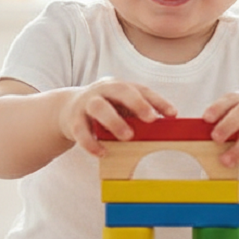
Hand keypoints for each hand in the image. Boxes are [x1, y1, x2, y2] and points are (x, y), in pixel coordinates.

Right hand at [59, 78, 176, 156]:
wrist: (66, 109)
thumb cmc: (103, 110)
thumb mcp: (120, 108)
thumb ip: (137, 116)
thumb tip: (164, 130)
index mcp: (118, 86)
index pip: (140, 90)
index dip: (157, 101)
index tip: (172, 114)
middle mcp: (102, 91)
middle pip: (119, 90)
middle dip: (137, 103)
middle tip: (150, 119)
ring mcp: (86, 103)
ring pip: (99, 107)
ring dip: (114, 121)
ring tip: (127, 136)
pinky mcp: (73, 120)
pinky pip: (81, 131)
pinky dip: (91, 143)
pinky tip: (102, 152)